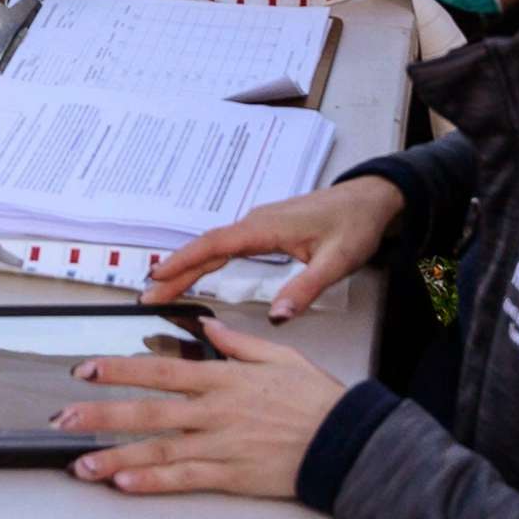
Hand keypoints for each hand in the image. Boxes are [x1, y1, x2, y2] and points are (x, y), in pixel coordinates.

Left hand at [53, 320, 345, 498]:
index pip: (160, 369)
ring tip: (82, 463)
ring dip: (116, 456)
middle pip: (148, 411)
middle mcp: (214, 410)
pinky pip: (185, 479)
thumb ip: (237, 343)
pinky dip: (154, 481)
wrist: (345, 441)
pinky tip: (126, 484)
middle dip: (101, 414)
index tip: (86, 368)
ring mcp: (220, 445)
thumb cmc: (316, 400)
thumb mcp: (278, 357)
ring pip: (159, 450)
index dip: (119, 369)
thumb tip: (208, 328)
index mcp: (223, 378)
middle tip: (63, 417)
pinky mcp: (231, 476)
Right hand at [140, 177, 403, 319]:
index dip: (184, 263)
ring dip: (187, 265)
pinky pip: (225, 244)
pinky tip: (197, 272)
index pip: (214, 246)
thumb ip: (305, 290)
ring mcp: (258, 224)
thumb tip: (275, 318)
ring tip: (162, 288)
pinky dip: (205, 259)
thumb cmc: (355, 227)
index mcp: (265, 228)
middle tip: (147, 296)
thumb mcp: (336, 262)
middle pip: (206, 247)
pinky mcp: (265, 229)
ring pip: (213, 246)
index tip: (157, 279)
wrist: (370, 200)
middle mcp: (255, 222)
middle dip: (175, 270)